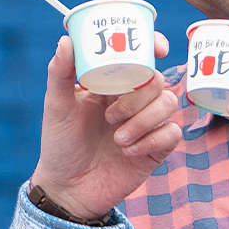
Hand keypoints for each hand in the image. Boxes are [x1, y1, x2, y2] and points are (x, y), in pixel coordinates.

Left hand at [29, 34, 182, 220]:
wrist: (67, 187)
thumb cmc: (60, 143)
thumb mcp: (56, 106)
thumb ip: (60, 73)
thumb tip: (66, 40)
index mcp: (111, 82)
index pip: (140, 55)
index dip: (154, 45)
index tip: (158, 48)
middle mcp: (132, 99)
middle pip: (156, 79)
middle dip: (137, 97)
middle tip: (110, 118)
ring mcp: (146, 122)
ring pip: (169, 103)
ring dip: (144, 119)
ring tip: (117, 138)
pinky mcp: (155, 147)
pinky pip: (172, 133)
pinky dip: (151, 140)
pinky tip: (127, 152)